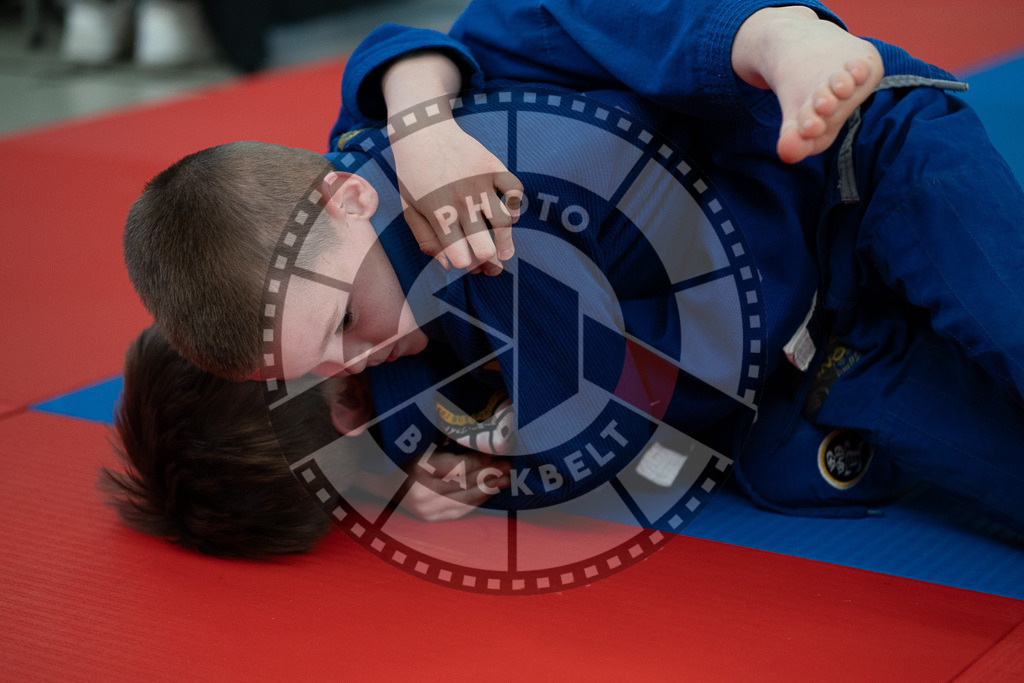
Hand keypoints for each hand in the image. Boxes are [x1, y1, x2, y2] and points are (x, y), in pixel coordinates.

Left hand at [392, 117, 522, 273]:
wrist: (421, 130)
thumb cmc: (413, 174)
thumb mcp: (410, 209)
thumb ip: (427, 241)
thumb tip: (449, 266)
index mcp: (438, 215)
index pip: (461, 258)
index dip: (466, 266)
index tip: (467, 262)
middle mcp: (461, 201)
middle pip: (486, 247)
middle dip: (489, 262)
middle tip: (490, 265)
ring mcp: (480, 183)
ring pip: (505, 224)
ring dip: (506, 241)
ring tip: (505, 251)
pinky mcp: (493, 166)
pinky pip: (515, 191)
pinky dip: (515, 205)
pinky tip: (507, 212)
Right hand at [401, 449, 511, 521]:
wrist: (380, 479)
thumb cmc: (402, 454)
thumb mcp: (423, 443)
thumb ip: (451, 444)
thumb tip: (482, 445)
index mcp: (419, 468)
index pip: (460, 468)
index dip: (481, 462)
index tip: (497, 454)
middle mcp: (422, 493)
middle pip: (465, 485)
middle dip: (489, 476)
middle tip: (508, 468)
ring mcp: (425, 510)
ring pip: (465, 501)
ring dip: (487, 491)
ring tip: (504, 481)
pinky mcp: (429, 519)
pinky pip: (458, 511)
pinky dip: (475, 502)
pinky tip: (488, 493)